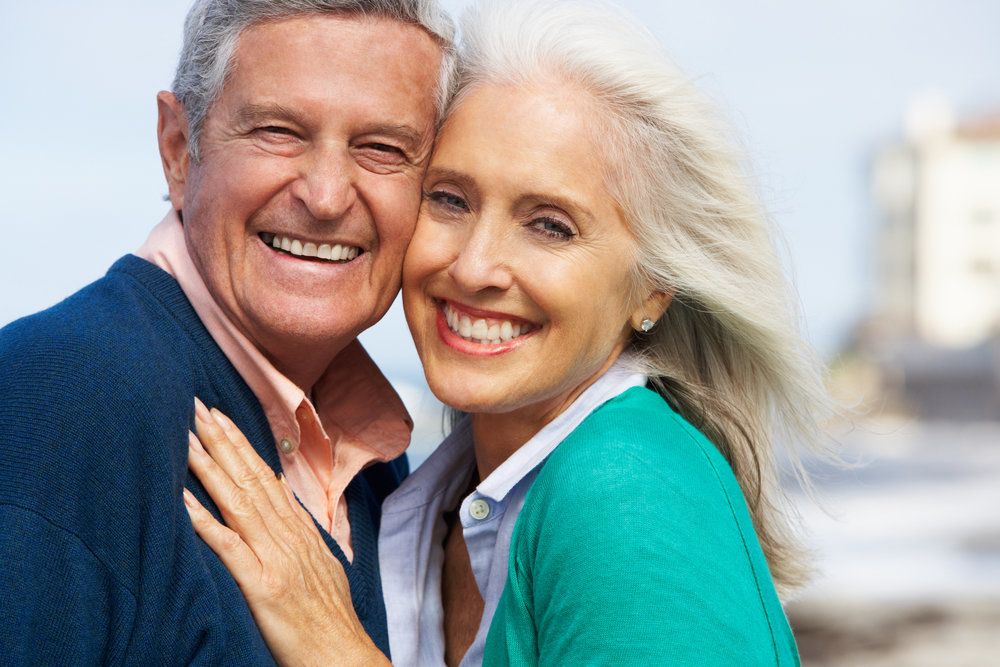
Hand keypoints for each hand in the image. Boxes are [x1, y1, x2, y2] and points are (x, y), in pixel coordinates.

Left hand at [184, 398, 389, 666]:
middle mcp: (288, 537)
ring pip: (239, 502)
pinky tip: (183, 500)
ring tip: (187, 437)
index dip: (241, 445)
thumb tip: (281, 497)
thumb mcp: (321, 563)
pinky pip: (229, 548)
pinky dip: (205, 521)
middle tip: (196, 408)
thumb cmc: (329, 617)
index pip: (265, 476)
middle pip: (251, 479)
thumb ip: (299, 530)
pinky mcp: (263, 585)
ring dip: (211, 467)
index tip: (219, 417)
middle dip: (223, 441)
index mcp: (299, 531)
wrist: (342, 654)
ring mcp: (276, 558)